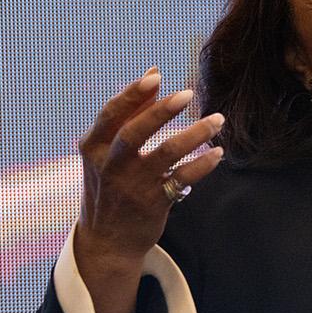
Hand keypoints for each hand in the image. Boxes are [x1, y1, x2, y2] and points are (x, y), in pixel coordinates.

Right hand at [74, 68, 225, 270]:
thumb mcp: (108, 151)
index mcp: (94, 146)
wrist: (108, 239)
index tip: (156, 78)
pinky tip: (217, 153)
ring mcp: (132, 185)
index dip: (132, 95)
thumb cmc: (110, 184)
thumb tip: (153, 73)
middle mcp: (110, 165)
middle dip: (161, 111)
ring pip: (165, 154)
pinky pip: (182, 179)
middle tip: (188, 94)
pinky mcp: (153, 202)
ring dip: (194, 135)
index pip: (111, 114)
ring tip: (217, 120)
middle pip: (134, 132)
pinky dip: (202, 164)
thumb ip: (131, 113)